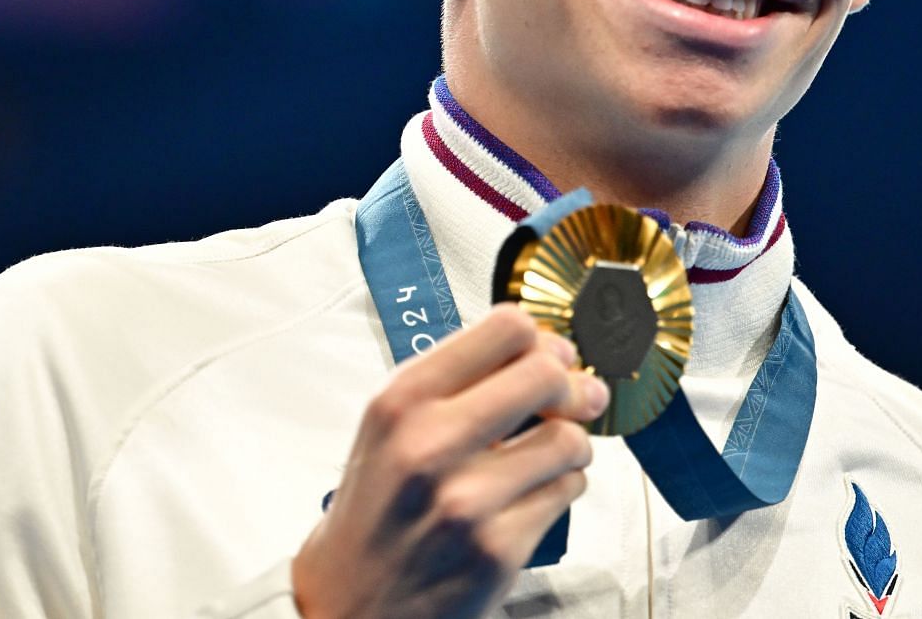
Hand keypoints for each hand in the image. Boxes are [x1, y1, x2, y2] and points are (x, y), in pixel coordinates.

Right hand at [291, 304, 607, 618]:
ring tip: (549, 453)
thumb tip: (546, 351)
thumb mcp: (389, 427)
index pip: (505, 329)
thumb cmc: (376, 510)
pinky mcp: (498, 549)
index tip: (547, 355)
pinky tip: (535, 492)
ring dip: (570, 442)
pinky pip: (566, 491)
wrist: (350, 602)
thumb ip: (456, 383)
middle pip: (546, 374)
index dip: (540, 340)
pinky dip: (562, 486)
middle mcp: (430, 444)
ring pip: (569, 437)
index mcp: (401, 402)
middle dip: (570, 385)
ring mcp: (466, 499)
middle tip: (572, 396)